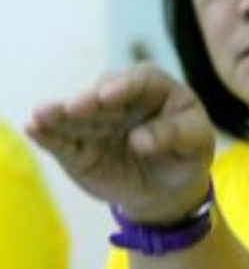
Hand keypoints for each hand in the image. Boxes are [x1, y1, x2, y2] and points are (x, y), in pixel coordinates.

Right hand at [26, 63, 214, 223]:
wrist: (168, 189)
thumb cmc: (187, 156)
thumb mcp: (196, 145)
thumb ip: (174, 136)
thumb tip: (138, 139)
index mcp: (158, 89)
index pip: (142, 79)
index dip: (125, 85)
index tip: (109, 96)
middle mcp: (122, 99)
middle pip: (103, 93)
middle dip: (89, 99)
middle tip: (76, 107)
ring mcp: (98, 121)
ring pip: (77, 114)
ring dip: (58, 113)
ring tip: (42, 114)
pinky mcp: (79, 146)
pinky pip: (62, 139)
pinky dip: (47, 134)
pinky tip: (33, 127)